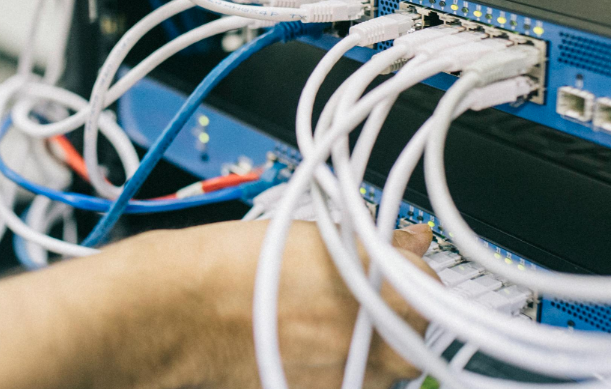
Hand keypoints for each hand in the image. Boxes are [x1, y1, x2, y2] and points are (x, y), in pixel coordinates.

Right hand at [109, 219, 435, 388]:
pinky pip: (346, 385)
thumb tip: (410, 243)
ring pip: (382, 369)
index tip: (393, 271)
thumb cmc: (234, 268)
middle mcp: (377, 344)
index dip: (410, 275)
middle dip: (392, 318)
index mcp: (385, 291)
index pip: (432, 287)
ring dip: (364, 349)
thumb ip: (379, 247)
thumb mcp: (319, 236)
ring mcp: (351, 381)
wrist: (179, 312)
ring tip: (318, 328)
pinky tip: (302, 351)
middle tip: (354, 300)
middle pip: (413, 336)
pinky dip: (334, 371)